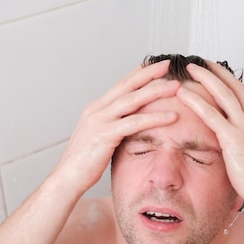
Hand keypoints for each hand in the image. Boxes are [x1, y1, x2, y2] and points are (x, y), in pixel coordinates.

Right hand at [51, 60, 178, 196]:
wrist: (66, 178)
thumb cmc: (84, 163)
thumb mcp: (100, 139)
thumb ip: (114, 128)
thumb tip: (131, 126)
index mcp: (96, 109)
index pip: (121, 85)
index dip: (139, 73)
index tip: (155, 65)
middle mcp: (97, 110)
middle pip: (127, 85)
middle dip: (149, 73)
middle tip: (168, 64)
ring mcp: (100, 121)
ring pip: (133, 100)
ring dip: (156, 91)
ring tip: (176, 87)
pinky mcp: (105, 135)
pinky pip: (135, 123)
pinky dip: (155, 118)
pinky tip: (172, 117)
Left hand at [176, 62, 243, 204]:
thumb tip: (238, 146)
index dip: (229, 80)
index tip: (218, 72)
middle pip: (234, 87)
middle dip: (216, 72)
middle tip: (202, 62)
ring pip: (223, 94)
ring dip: (205, 78)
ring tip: (191, 69)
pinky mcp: (233, 138)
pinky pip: (212, 115)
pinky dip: (197, 101)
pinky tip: (184, 94)